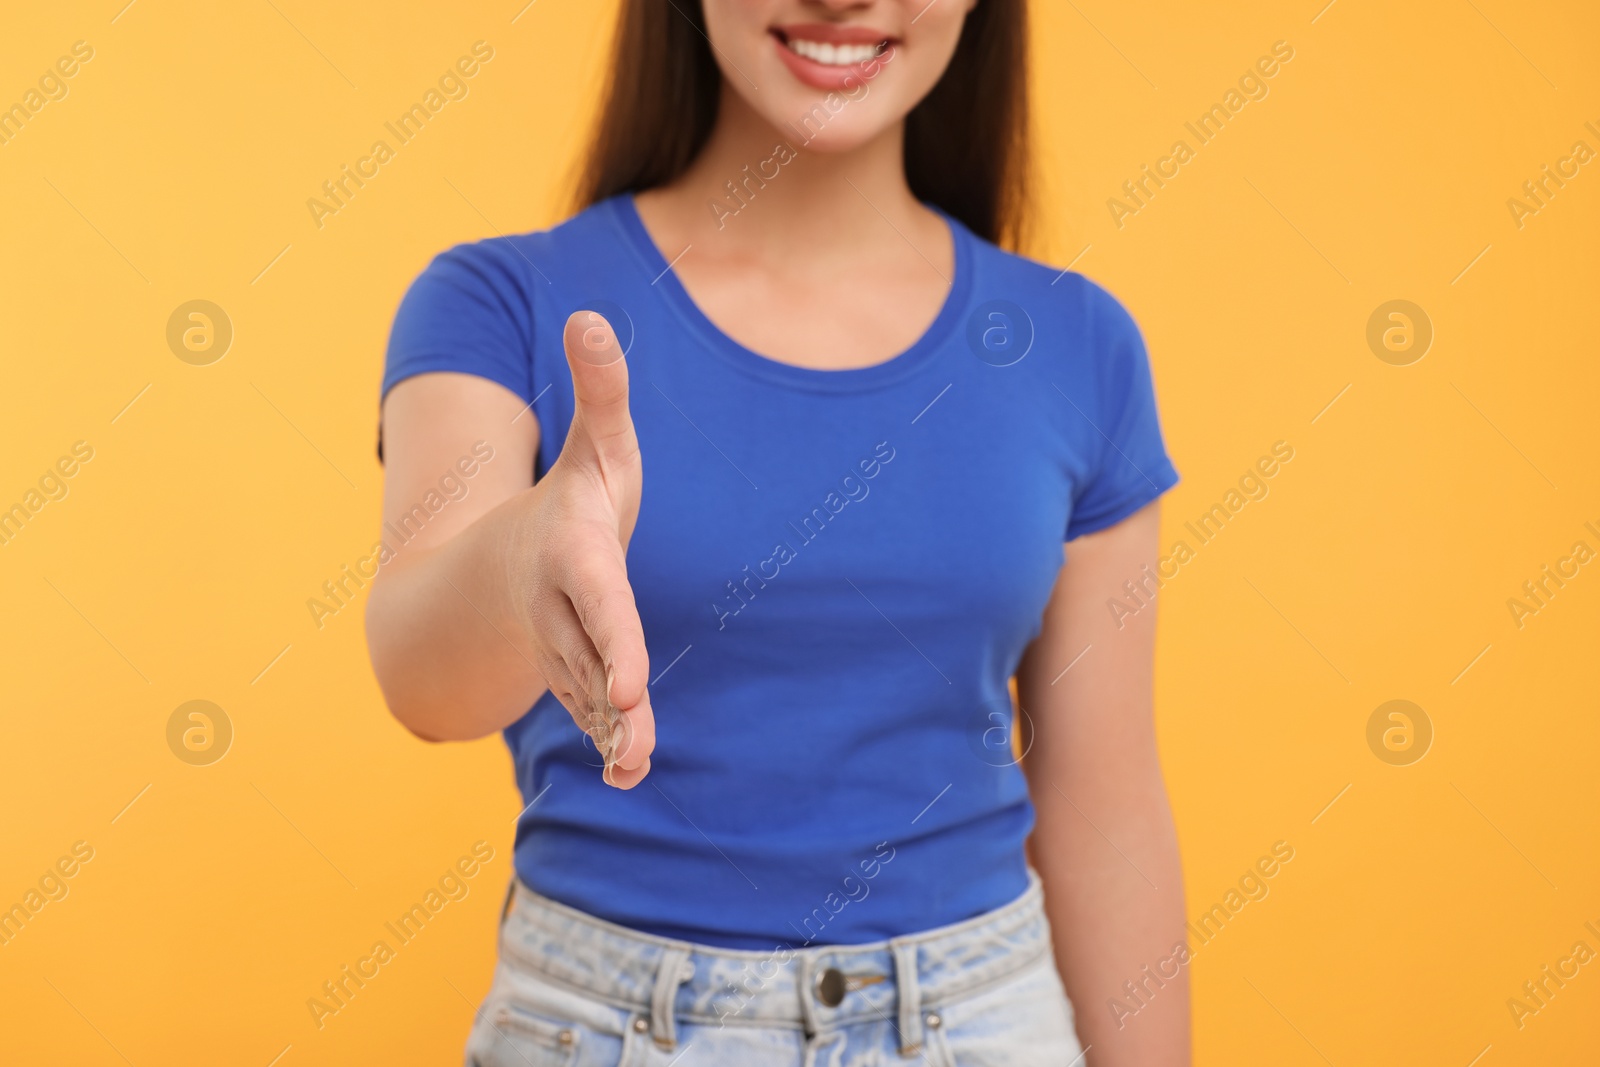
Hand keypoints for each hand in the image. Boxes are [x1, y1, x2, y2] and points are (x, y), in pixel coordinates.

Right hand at [511, 310, 652, 787]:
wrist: (511, 562)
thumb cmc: (573, 499)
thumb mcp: (595, 447)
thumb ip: (600, 390)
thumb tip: (591, 315)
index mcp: (573, 556)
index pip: (598, 599)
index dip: (614, 637)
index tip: (629, 678)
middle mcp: (563, 609)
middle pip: (589, 654)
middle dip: (609, 691)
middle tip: (630, 723)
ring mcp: (567, 649)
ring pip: (589, 696)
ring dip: (612, 732)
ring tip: (633, 768)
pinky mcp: (581, 678)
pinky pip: (593, 715)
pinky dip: (611, 743)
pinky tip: (631, 775)